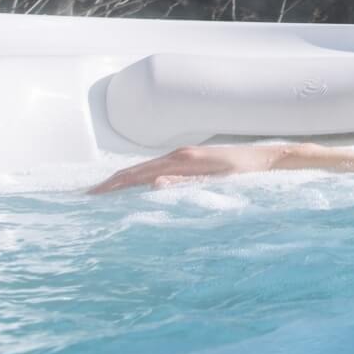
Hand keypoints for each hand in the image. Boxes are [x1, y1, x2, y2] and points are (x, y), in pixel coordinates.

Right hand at [88, 143, 295, 193]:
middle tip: (86, 198)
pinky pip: (156, 168)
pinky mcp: (190, 159)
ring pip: (144, 169)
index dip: (113, 186)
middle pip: (135, 170)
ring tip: (102, 194)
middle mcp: (178, 155)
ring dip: (122, 180)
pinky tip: (134, 187)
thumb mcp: (218, 183)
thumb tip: (153, 184)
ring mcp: (183, 155)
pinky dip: (139, 177)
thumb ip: (186, 184)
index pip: (137, 174)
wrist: (267, 159)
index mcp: (181, 161)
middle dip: (110, 183)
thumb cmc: (245, 174)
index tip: (91, 197)